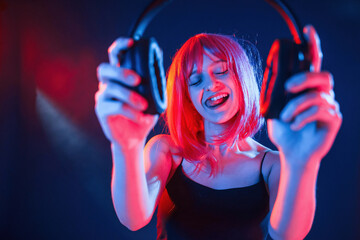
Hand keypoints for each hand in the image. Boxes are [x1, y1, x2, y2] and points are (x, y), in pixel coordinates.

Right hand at [95, 38, 158, 145]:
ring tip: (144, 105)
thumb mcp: (154, 98)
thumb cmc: (143, 114)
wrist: (135, 139)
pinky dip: (131, 112)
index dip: (121, 46)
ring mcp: (103, 97)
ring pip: (111, 88)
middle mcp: (108, 83)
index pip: (115, 55)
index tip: (133, 43)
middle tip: (138, 80)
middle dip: (121, 71)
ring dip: (129, 95)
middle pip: (105, 69)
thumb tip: (161, 62)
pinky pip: (115, 107)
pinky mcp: (102, 111)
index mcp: (120, 76)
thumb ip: (155, 82)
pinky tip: (142, 118)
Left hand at [267, 25, 341, 165]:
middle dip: (304, 78)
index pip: (313, 63)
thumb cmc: (284, 129)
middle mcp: (321, 93)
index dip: (312, 46)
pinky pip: (321, 110)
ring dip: (296, 106)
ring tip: (285, 117)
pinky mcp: (333, 119)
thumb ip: (273, 92)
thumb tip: (267, 74)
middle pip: (322, 75)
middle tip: (287, 87)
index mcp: (307, 88)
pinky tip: (294, 125)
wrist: (290, 153)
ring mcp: (329, 106)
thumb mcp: (273, 108)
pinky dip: (303, 117)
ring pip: (318, 95)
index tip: (307, 30)